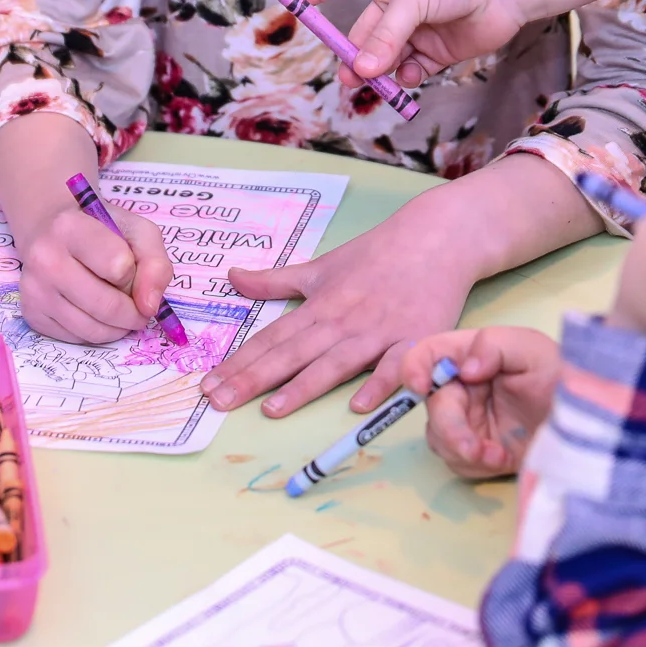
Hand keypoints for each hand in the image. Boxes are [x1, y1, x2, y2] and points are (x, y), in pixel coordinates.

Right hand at [5, 195, 171, 345]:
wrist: (50, 228)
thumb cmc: (99, 229)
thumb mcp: (136, 231)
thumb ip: (154, 263)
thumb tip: (149, 307)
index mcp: (70, 228)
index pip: (119, 267)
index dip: (133, 272)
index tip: (128, 268)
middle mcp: (44, 259)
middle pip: (107, 306)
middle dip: (133, 313)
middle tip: (138, 308)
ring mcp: (34, 289)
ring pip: (92, 330)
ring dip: (117, 327)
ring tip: (120, 311)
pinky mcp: (31, 313)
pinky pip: (76, 339)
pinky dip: (95, 332)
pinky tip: (94, 312)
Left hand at [202, 210, 479, 418]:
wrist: (436, 237)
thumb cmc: (377, 254)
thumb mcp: (321, 266)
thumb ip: (277, 281)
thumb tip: (232, 277)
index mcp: (319, 306)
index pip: (271, 338)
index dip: (239, 362)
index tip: (208, 385)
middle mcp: (342, 321)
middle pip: (292, 354)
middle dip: (253, 379)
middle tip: (217, 401)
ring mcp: (378, 331)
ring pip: (334, 363)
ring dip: (303, 386)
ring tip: (271, 409)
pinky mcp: (414, 338)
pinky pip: (394, 365)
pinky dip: (377, 385)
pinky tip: (357, 406)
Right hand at [295, 0, 531, 88]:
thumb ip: (386, 36)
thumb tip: (364, 70)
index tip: (292, 5)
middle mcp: (397, 4)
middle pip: (363, 33)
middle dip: (354, 56)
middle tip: (350, 77)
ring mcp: (417, 29)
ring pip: (386, 57)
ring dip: (377, 72)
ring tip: (372, 85)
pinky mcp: (438, 51)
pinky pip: (412, 69)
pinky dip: (406, 78)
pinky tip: (410, 79)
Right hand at [403, 326, 559, 478]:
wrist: (591, 426)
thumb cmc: (561, 377)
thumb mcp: (534, 349)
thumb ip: (495, 345)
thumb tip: (464, 370)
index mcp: (470, 355)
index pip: (427, 354)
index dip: (413, 366)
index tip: (420, 385)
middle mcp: (463, 387)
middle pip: (432, 403)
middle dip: (449, 426)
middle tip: (472, 446)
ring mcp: (468, 421)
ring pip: (438, 436)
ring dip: (462, 449)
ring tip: (496, 455)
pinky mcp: (478, 452)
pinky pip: (457, 461)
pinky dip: (475, 465)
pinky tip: (501, 459)